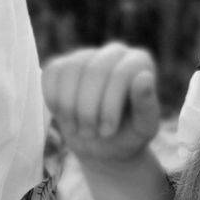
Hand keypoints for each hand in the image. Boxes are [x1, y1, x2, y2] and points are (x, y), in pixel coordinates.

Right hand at [43, 43, 160, 167]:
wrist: (103, 146)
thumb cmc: (128, 136)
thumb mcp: (143, 129)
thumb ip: (147, 105)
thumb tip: (144, 77)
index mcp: (140, 63)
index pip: (120, 74)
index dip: (109, 106)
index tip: (107, 131)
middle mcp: (115, 52)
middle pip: (94, 71)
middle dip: (88, 109)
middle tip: (90, 134)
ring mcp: (87, 55)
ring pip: (70, 70)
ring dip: (69, 106)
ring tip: (77, 128)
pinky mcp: (64, 65)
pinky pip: (52, 72)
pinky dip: (54, 99)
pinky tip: (64, 115)